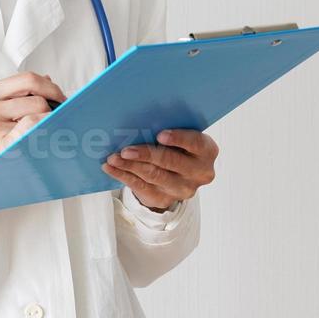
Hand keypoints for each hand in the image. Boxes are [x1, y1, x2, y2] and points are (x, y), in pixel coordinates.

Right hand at [0, 72, 64, 174]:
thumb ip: (17, 94)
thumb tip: (48, 80)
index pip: (28, 79)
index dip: (51, 88)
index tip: (59, 98)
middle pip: (38, 99)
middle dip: (51, 111)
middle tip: (54, 122)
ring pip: (40, 115)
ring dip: (46, 126)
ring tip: (37, 138)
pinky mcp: (2, 145)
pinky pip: (34, 127)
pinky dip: (43, 133)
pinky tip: (40, 142)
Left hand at [103, 129, 217, 211]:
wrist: (177, 174)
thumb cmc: (176, 145)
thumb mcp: (180, 136)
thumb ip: (169, 127)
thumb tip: (139, 118)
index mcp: (207, 151)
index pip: (195, 143)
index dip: (178, 139)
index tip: (160, 135)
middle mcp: (199, 172)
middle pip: (171, 162)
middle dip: (146, 154)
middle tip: (126, 150)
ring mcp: (183, 189)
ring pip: (153, 175)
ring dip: (130, 166)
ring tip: (113, 157)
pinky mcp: (165, 199)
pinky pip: (141, 187)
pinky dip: (123, 176)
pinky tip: (111, 168)